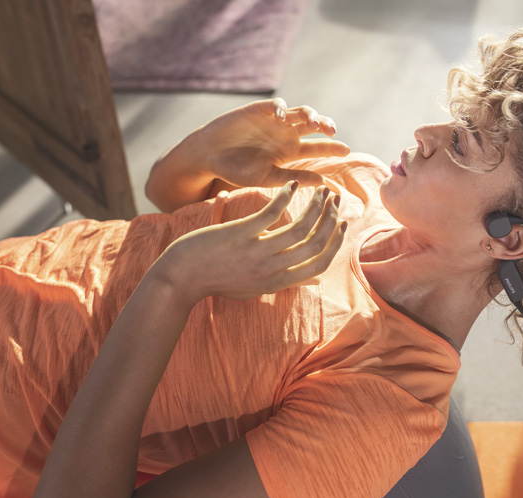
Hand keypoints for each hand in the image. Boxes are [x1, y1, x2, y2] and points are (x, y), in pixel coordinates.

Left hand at [153, 181, 345, 303]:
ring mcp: (256, 251)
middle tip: (335, 200)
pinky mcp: (240, 234)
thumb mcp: (257, 288)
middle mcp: (272, 269)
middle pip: (315, 244)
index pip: (320, 264)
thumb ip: (289, 282)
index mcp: (278, 282)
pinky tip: (292, 184)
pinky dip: (286, 196)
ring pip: (301, 227)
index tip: (343, 223)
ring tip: (321, 190)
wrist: (180, 278)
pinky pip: (272, 212)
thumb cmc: (218, 281)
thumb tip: (318, 281)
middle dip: (332, 219)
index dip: (336, 242)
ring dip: (316, 205)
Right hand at [195, 99, 349, 187]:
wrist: (209, 157)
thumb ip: (294, 178)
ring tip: (314, 124)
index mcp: (290, 151)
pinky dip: (280, 109)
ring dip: (309, 115)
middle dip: (325, 126)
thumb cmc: (237, 170)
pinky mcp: (258, 110)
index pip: (317, 148)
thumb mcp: (268, 178)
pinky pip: (275, 105)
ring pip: (299, 112)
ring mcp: (273, 120)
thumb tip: (324, 183)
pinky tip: (281, 117)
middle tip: (332, 132)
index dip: (332, 147)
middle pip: (313, 125)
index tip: (346, 151)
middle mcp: (286, 133)